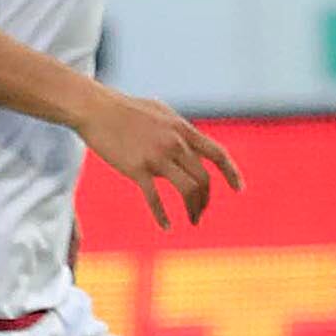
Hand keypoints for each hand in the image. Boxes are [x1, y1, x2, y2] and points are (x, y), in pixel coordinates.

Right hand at [77, 86, 241, 227]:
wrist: (95, 108)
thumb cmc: (126, 109)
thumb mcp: (161, 114)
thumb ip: (177, 130)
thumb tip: (187, 142)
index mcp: (183, 129)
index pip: (217, 153)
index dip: (231, 172)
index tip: (239, 188)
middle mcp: (175, 143)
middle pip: (203, 178)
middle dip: (206, 200)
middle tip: (200, 212)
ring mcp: (157, 156)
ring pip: (188, 189)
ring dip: (194, 209)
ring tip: (193, 220)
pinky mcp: (136, 168)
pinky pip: (155, 198)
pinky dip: (162, 215)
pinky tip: (167, 226)